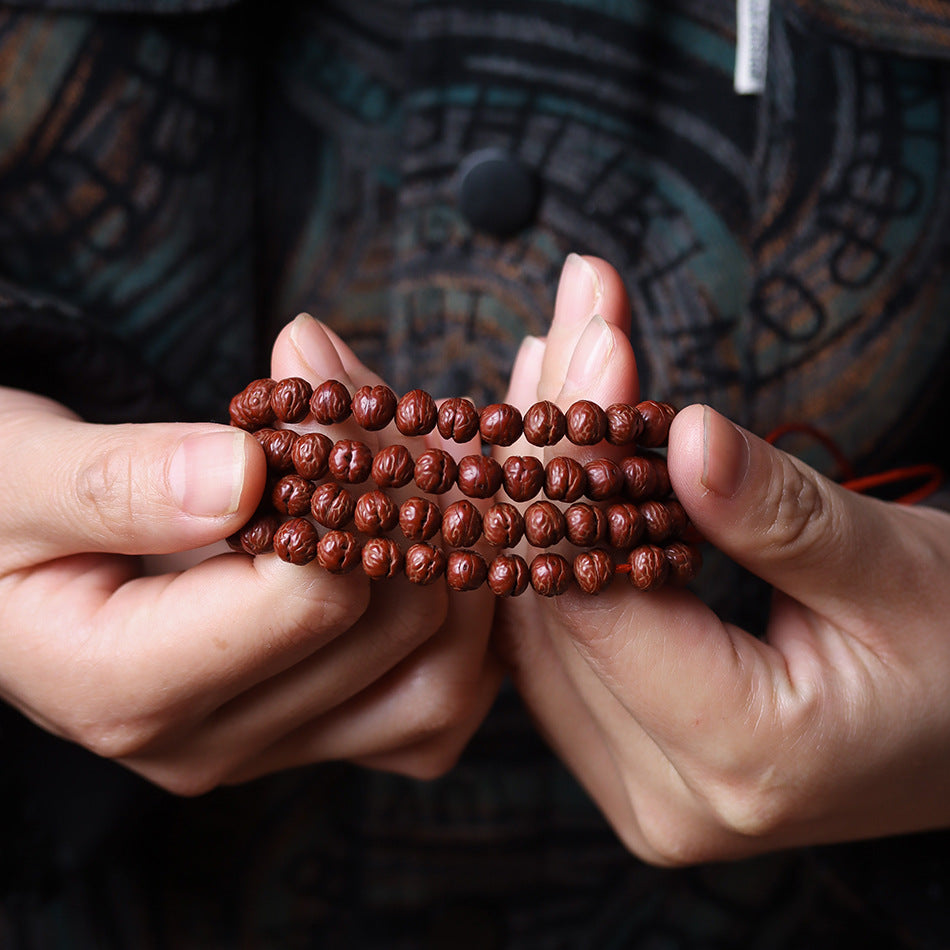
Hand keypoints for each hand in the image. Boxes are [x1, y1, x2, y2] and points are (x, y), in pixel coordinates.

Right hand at [0, 315, 499, 794]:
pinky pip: (431, 708)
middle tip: (409, 417)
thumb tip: (245, 474)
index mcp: (124, 687)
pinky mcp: (306, 733)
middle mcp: (205, 742)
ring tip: (442, 472)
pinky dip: (465, 633)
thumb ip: (121, 481)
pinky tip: (443, 550)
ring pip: (437, 685)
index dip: (353, 488)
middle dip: (420, 510)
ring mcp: (266, 746)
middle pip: (388, 630)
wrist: (4, 571)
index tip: (347, 404)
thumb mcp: (18, 477)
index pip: (307, 593)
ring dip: (465, 571)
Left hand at [496, 254, 949, 864]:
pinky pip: (554, 638)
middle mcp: (665, 798)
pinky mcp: (622, 755)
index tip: (584, 354)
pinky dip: (554, 537)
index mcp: (742, 758)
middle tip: (563, 333)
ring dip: (540, 487)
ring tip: (555, 365)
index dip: (577, 470)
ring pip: (536, 616)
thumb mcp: (895, 570)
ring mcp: (635, 787)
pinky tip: (560, 450)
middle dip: (552, 455)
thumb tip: (683, 434)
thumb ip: (779, 511)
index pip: (601, 598)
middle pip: (556, 601)